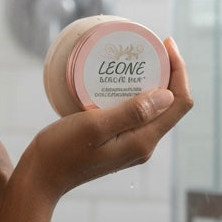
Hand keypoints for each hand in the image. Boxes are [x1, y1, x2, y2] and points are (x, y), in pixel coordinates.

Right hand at [23, 37, 193, 200]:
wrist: (40, 177)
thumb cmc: (62, 151)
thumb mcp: (96, 126)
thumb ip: (133, 113)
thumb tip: (168, 95)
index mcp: (143, 141)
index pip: (180, 103)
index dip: (180, 71)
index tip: (166, 44)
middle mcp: (144, 145)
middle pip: (172, 105)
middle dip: (169, 73)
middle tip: (152, 46)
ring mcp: (132, 145)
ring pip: (155, 108)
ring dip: (153, 82)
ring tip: (137, 59)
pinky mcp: (119, 143)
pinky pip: (138, 114)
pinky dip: (136, 93)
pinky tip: (119, 81)